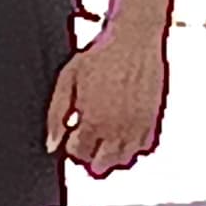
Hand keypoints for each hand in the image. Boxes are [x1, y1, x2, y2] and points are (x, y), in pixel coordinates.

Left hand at [45, 13, 175, 176]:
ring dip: (112, 154)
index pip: (79, 154)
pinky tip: (123, 128)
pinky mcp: (153, 120)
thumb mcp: (68, 80)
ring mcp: (138, 127)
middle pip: (101, 166)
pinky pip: (144, 147)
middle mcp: (118, 129)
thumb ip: (56, 115)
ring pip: (124, 160)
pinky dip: (133, 145)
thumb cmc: (100, 55)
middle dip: (90, 156)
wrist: (135, 39)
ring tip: (105, 136)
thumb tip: (52, 145)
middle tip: (87, 139)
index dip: (72, 145)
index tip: (73, 131)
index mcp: (94, 121)